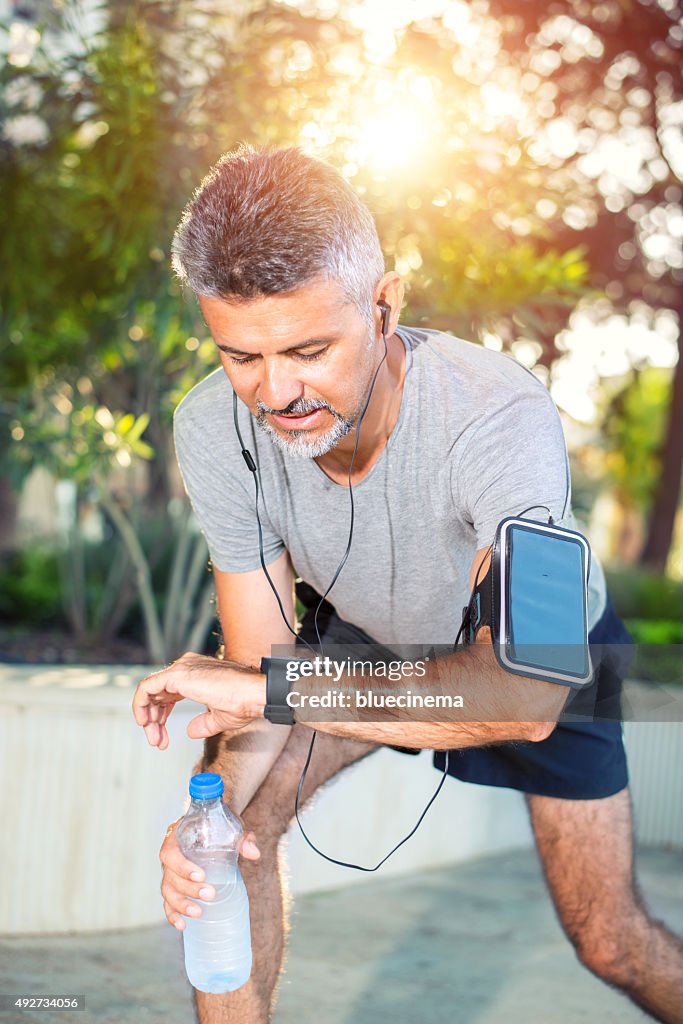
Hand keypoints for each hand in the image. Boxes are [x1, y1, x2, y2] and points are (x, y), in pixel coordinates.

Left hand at [132, 652, 266, 747]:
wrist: (253, 693)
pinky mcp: (176, 675)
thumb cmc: (244, 701)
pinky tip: (145, 723)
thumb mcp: (219, 717)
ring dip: (148, 717)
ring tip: (154, 738)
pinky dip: (141, 705)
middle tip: (156, 741)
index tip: (163, 735)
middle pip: (158, 694)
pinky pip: (146, 688)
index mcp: (196, 674)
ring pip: (150, 691)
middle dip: (154, 720)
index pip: (169, 693)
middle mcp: (187, 667)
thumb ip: (202, 723)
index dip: (163, 715)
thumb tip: (191, 731)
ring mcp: (181, 669)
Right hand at [160, 818, 260, 930]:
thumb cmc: (219, 826)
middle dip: (188, 888)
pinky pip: (168, 901)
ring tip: (198, 913)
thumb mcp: (231, 827)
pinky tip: (182, 925)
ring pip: (168, 890)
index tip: (201, 875)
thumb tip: (254, 854)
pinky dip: (173, 914)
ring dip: (181, 904)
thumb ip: (242, 838)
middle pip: (170, 875)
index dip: (181, 866)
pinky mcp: (174, 885)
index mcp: (177, 836)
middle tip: (210, 894)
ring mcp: (170, 871)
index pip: (170, 852)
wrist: (213, 826)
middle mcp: (170, 854)